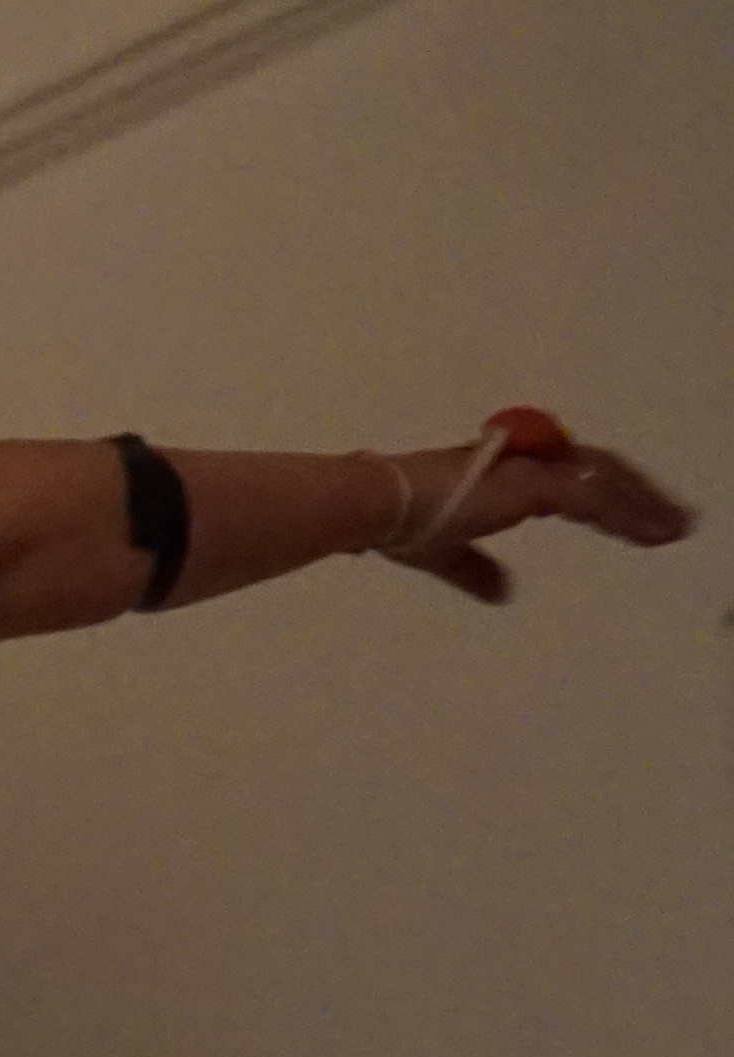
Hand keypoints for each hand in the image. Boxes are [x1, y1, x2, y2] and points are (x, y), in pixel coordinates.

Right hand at [380, 409, 694, 602]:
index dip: (609, 494)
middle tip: (674, 521)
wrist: (377, 503)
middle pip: (601, 472)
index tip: (638, 516)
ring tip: (678, 528)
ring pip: (608, 481)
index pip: (573, 477)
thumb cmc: (401, 522)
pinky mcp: (535, 485)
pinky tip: (658, 534)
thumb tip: (502, 594)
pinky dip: (632, 516)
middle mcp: (527, 462)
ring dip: (647, 504)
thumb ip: (476, 570)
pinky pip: (597, 500)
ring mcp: (533, 470)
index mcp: (508, 473)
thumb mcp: (443, 554)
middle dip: (640, 494)